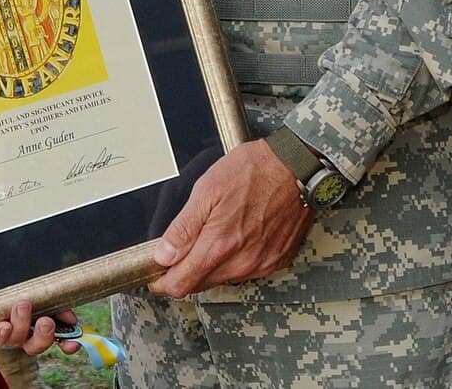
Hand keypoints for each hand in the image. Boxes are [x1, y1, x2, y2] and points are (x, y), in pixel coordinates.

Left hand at [0, 299, 80, 357]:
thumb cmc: (22, 296)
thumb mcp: (42, 299)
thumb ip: (57, 307)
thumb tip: (72, 319)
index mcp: (41, 330)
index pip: (59, 342)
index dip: (68, 345)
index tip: (73, 344)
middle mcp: (24, 338)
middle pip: (35, 346)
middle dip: (43, 335)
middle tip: (46, 321)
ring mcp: (7, 338)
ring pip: (15, 339)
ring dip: (21, 324)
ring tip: (22, 306)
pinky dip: (0, 334)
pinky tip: (4, 325)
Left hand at [150, 139, 312, 297]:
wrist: (296, 167)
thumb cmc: (254, 171)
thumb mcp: (207, 190)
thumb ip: (183, 228)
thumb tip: (164, 255)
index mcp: (220, 245)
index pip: (182, 284)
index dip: (163, 283)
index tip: (156, 275)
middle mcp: (242, 262)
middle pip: (201, 285)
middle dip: (184, 273)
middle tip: (177, 252)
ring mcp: (261, 264)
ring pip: (223, 279)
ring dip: (209, 267)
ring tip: (210, 236)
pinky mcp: (277, 261)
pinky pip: (246, 272)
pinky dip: (233, 261)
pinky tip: (234, 238)